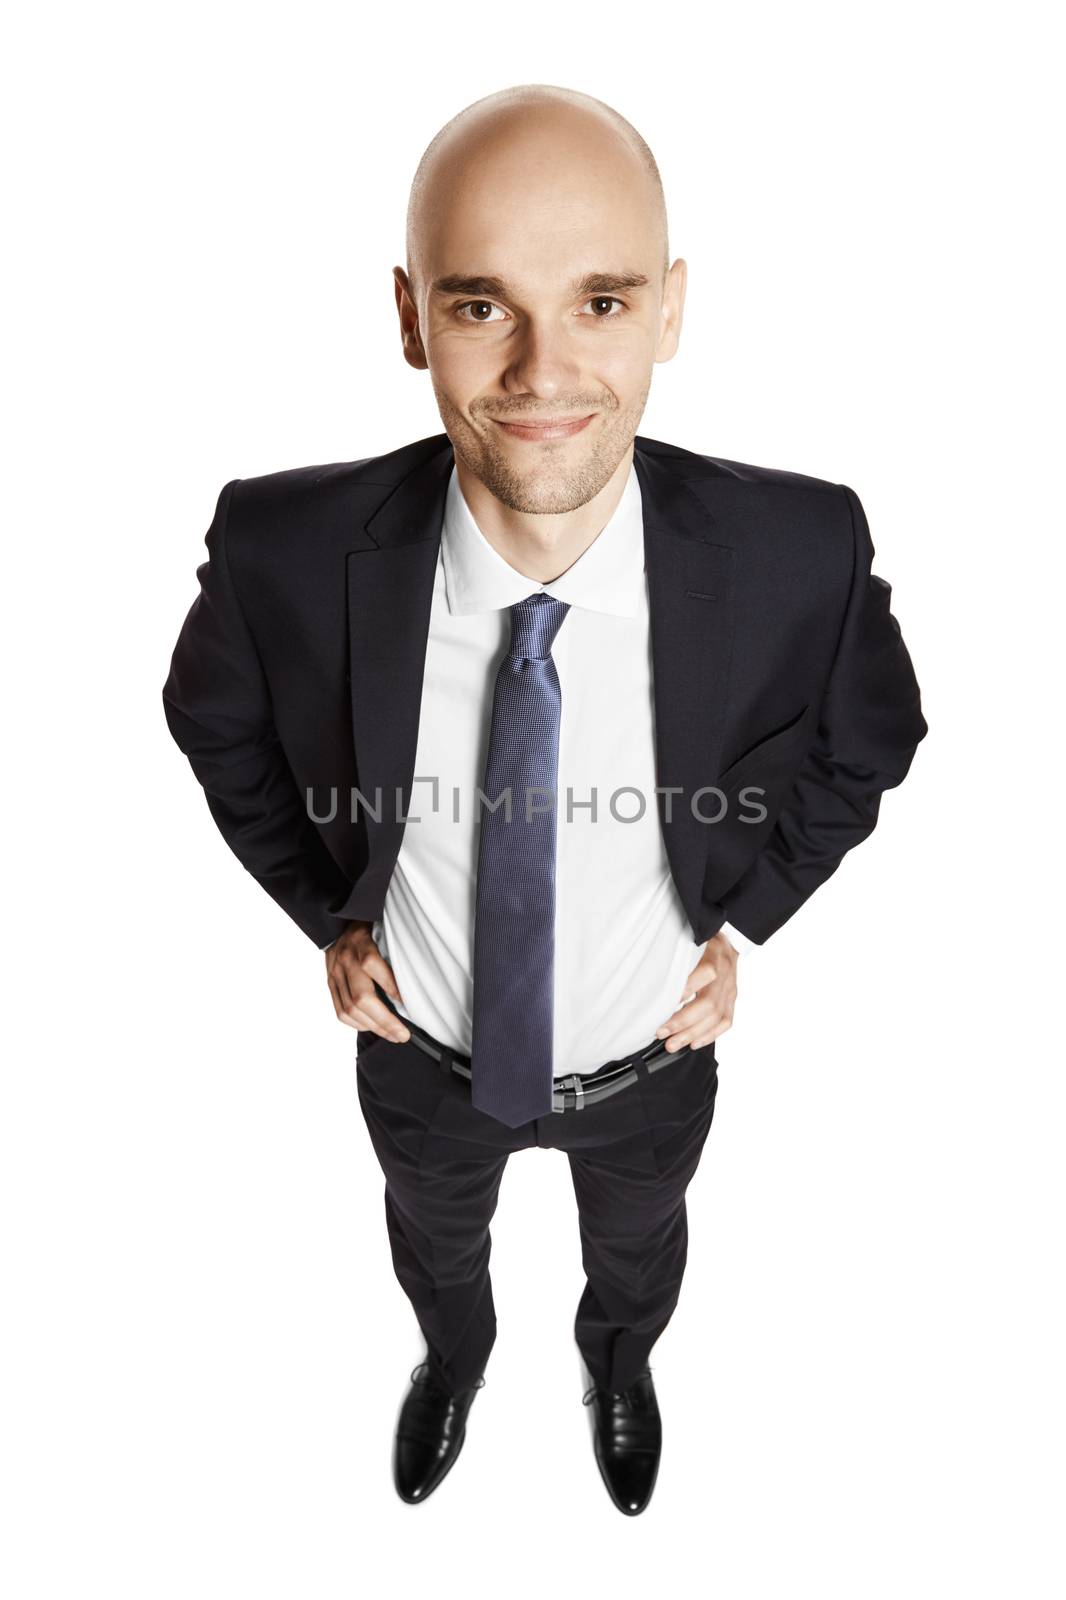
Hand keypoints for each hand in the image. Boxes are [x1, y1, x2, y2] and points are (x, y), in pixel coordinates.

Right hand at [325, 921, 410, 1041]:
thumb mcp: (384, 928)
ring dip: (374, 1027)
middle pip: (362, 997)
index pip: (373, 966)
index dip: (392, 988)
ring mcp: (335, 973)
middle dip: (385, 1021)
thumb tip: (414, 980)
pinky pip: (340, 1012)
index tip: (409, 1004)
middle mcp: (345, 958)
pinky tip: (372, 1027)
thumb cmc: (370, 926)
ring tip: (392, 1035)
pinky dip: (357, 1024)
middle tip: (403, 1034)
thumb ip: (394, 949)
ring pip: (350, 1009)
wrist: (338, 921)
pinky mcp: (330, 983)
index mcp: (361, 941)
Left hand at [655, 931, 738, 1050]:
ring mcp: (730, 987)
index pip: (706, 973)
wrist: (728, 940)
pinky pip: (726, 1021)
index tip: (664, 1003)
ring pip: (717, 1016)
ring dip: (693, 1033)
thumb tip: (649, 972)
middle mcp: (725, 972)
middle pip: (709, 1003)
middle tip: (662, 1033)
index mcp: (714, 954)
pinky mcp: (732, 998)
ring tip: (673, 1044)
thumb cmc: (701, 940)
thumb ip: (676, 953)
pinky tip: (694, 1043)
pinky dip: (710, 1035)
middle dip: (683, 1022)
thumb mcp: (688, 937)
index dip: (687, 990)